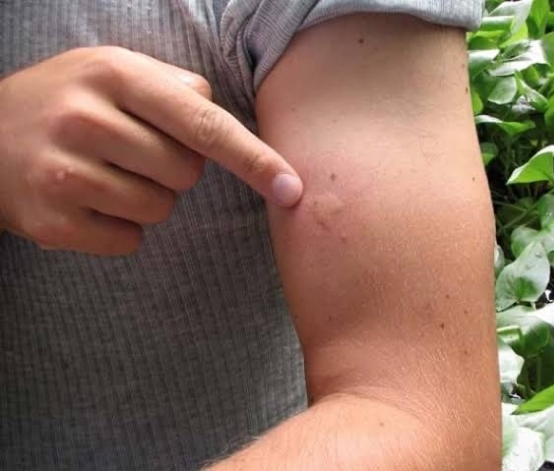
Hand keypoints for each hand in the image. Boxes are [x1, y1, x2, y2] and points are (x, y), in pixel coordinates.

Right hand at [0, 47, 302, 253]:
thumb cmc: (64, 102)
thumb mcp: (111, 71)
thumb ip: (172, 86)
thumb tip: (219, 115)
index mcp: (114, 75)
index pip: (204, 124)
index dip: (254, 159)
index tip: (291, 188)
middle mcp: (86, 120)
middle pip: (187, 174)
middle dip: (173, 169)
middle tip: (129, 152)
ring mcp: (63, 173)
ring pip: (160, 210)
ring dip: (146, 199)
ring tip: (104, 174)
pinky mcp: (52, 222)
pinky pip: (128, 240)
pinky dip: (120, 227)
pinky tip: (87, 201)